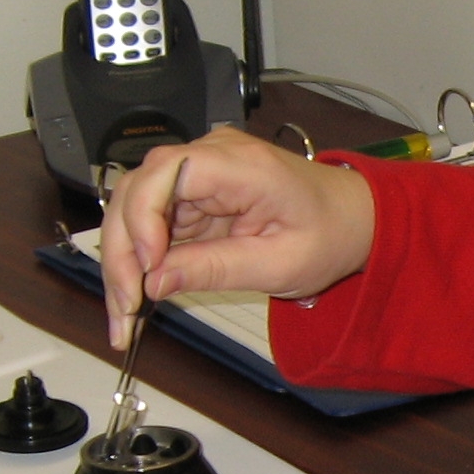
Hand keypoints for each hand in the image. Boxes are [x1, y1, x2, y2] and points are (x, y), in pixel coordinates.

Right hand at [100, 129, 377, 344]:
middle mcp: (211, 158)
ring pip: (134, 210)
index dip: (144, 216)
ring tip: (125, 315)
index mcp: (241, 165)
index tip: (146, 265)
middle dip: (122, 251)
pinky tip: (134, 299)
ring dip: (122, 262)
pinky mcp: (192, 196)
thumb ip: (216, 269)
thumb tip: (155, 281)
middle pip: (137, 191)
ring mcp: (198, 175)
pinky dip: (138, 262)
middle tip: (126, 307)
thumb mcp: (279, 264)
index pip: (167, 171)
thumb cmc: (328, 232)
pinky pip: (150, 224)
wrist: (351, 217)